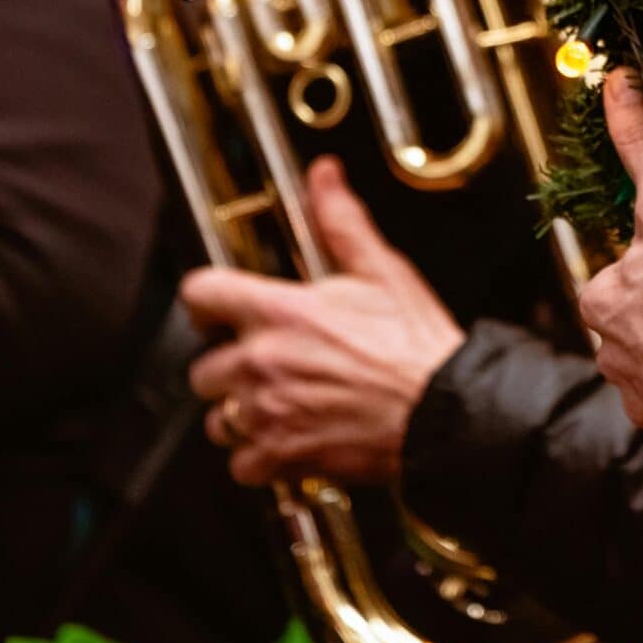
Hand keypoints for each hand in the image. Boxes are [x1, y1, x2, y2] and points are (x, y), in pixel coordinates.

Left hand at [182, 157, 463, 486]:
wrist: (443, 410)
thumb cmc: (416, 346)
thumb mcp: (382, 271)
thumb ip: (341, 222)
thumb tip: (324, 177)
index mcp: (279, 312)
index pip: (199, 294)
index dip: (207, 299)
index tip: (220, 309)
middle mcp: (261, 363)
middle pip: (202, 368)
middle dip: (229, 366)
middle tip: (265, 364)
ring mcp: (267, 413)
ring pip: (217, 419)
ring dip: (240, 414)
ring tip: (276, 405)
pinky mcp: (282, 456)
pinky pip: (241, 464)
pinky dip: (259, 458)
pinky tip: (286, 441)